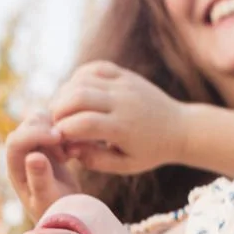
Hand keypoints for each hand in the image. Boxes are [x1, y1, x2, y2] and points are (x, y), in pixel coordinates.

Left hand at [6, 111, 80, 220]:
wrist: (68, 217)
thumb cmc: (58, 212)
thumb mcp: (50, 200)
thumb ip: (40, 179)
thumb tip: (34, 157)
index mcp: (15, 169)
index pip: (16, 141)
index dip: (35, 134)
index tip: (58, 137)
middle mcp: (20, 157)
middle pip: (25, 127)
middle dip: (46, 128)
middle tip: (66, 147)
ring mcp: (34, 150)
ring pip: (39, 123)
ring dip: (55, 128)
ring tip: (69, 151)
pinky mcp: (48, 148)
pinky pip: (52, 128)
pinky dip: (63, 132)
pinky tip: (72, 150)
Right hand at [50, 61, 189, 174]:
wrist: (180, 128)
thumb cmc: (150, 151)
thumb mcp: (126, 166)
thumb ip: (96, 160)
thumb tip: (69, 148)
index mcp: (123, 128)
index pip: (83, 123)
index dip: (63, 130)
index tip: (57, 139)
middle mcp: (123, 102)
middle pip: (77, 96)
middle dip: (57, 110)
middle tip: (53, 123)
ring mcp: (124, 84)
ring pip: (82, 80)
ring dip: (64, 93)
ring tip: (62, 110)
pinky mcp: (125, 74)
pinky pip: (95, 67)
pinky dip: (78, 77)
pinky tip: (75, 92)